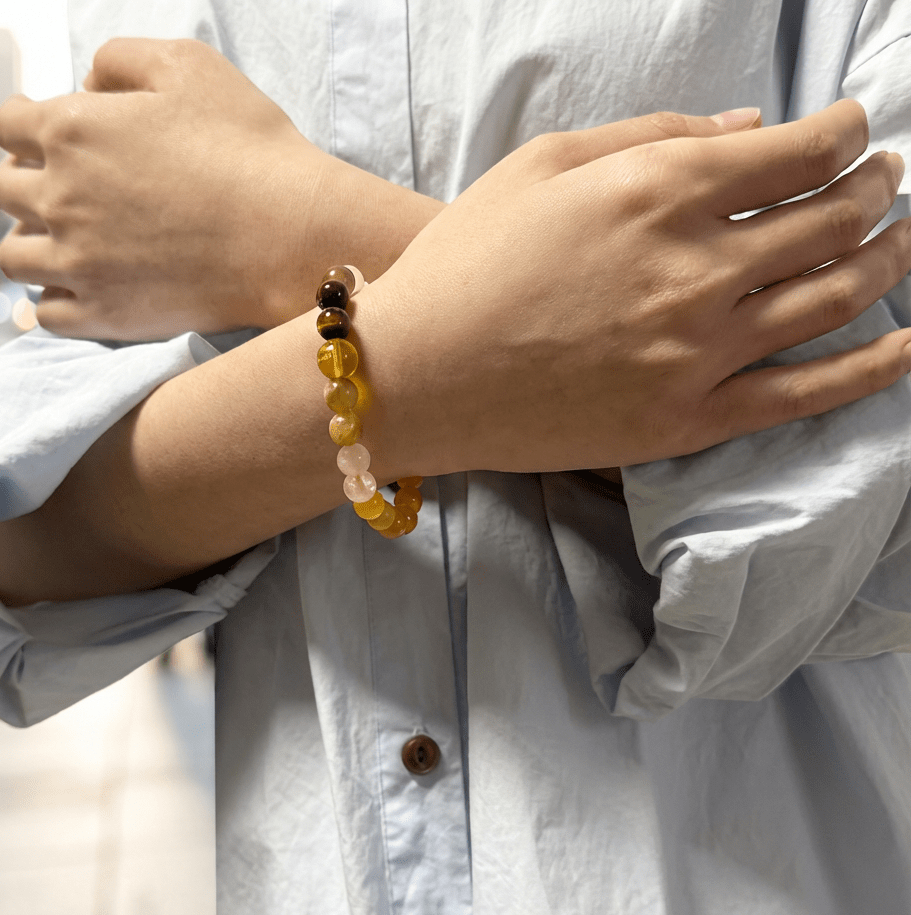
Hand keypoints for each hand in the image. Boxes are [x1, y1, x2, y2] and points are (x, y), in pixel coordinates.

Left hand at [0, 38, 440, 338]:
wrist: (293, 234)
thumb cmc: (251, 148)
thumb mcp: (188, 66)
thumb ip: (120, 61)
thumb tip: (86, 85)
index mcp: (70, 129)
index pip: (9, 123)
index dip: (29, 125)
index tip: (50, 138)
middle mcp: (59, 197)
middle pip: (4, 190)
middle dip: (29, 183)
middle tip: (68, 191)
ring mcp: (78, 263)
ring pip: (15, 258)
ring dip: (34, 245)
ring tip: (69, 246)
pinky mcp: (104, 315)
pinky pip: (48, 314)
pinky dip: (58, 299)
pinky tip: (88, 288)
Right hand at [357, 100, 910, 476]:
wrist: (416, 376)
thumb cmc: (465, 265)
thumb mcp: (543, 165)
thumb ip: (655, 133)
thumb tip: (751, 130)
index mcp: (659, 190)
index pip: (801, 151)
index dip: (847, 134)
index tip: (853, 132)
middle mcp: (695, 268)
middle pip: (832, 221)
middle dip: (874, 189)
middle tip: (882, 182)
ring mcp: (698, 352)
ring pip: (835, 298)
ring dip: (887, 259)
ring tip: (900, 241)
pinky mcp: (688, 420)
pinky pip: (806, 394)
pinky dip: (873, 368)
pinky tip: (909, 344)